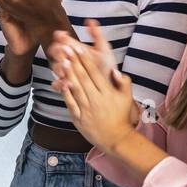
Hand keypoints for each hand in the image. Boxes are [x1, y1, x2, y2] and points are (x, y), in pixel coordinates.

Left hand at [46, 19, 137, 152]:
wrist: (116, 138)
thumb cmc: (121, 116)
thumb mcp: (127, 98)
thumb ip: (124, 82)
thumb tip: (115, 70)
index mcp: (108, 93)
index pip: (95, 73)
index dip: (86, 60)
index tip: (79, 48)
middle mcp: (97, 100)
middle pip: (83, 78)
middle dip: (74, 62)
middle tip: (66, 48)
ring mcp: (86, 109)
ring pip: (76, 89)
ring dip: (68, 74)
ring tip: (62, 61)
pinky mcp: (78, 118)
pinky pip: (70, 103)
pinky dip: (65, 93)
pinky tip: (59, 82)